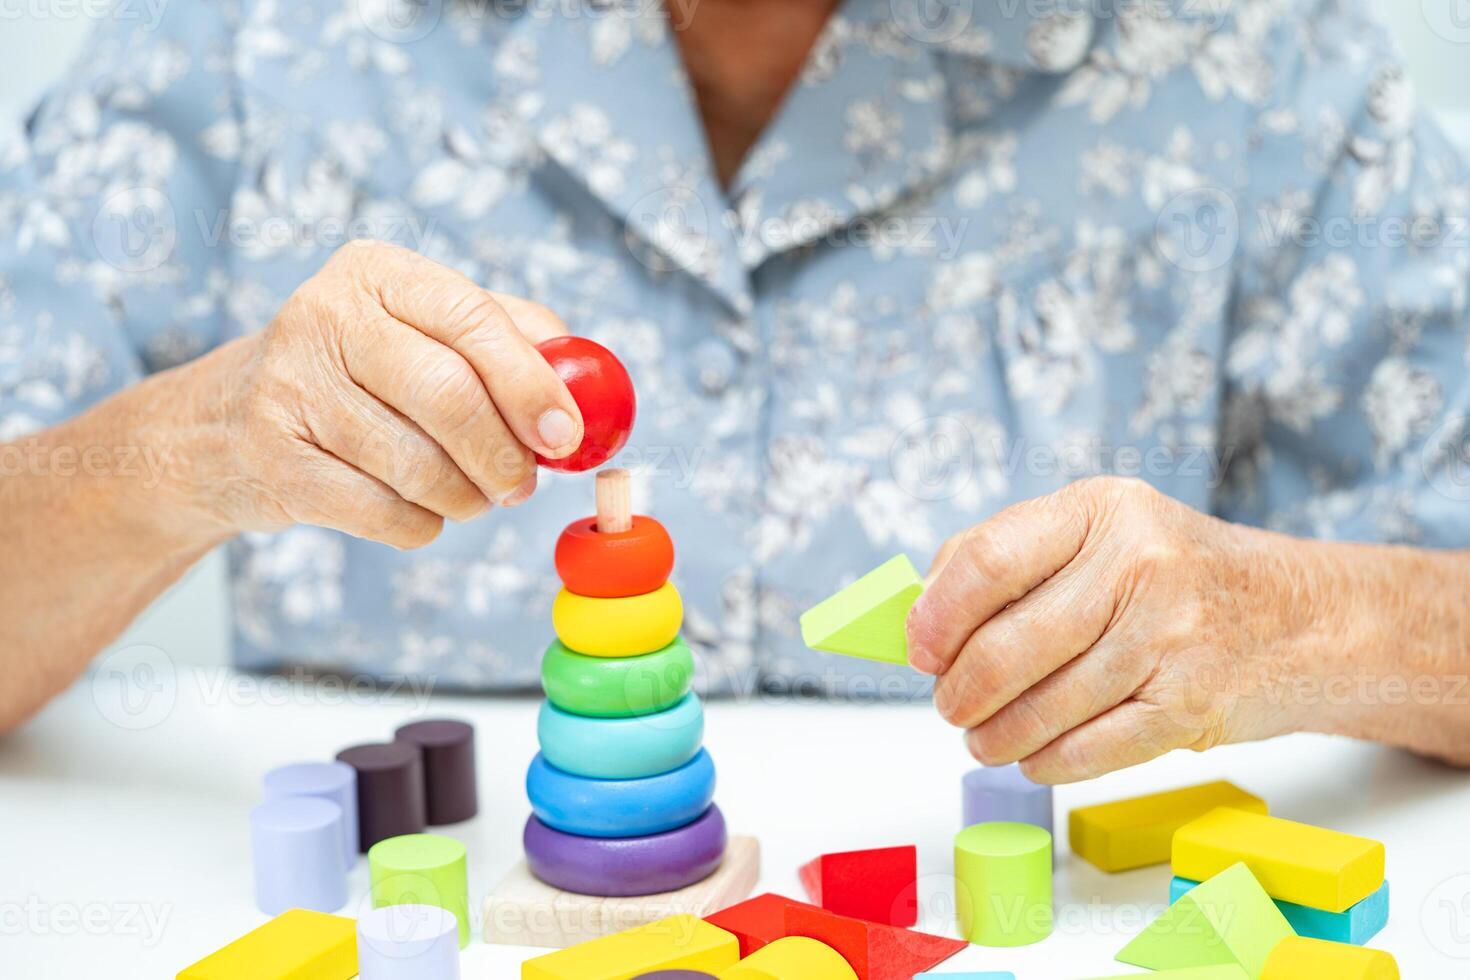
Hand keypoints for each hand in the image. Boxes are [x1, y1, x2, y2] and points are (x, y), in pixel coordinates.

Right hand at [180, 240, 583, 548]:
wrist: (225, 425)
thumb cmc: (360, 374)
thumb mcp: (425, 329)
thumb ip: (511, 340)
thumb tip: (586, 384)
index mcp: (378, 271)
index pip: (472, 319)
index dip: (530, 384)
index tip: (564, 436)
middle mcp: (325, 314)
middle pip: (448, 395)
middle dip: (503, 455)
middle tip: (522, 485)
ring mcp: (289, 386)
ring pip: (418, 465)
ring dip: (465, 497)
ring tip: (470, 494)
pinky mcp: (273, 459)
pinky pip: (383, 513)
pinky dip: (420, 524)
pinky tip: (416, 507)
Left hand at [905, 477, 1324, 782]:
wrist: (1305, 618)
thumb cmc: (1178, 577)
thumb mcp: (1103, 532)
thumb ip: (1011, 558)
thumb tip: (923, 615)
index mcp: (1101, 509)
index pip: (987, 561)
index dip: (936, 616)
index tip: (920, 649)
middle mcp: (1139, 563)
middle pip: (1007, 646)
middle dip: (960, 691)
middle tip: (949, 705)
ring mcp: (1171, 636)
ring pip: (1044, 709)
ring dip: (995, 737)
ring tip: (984, 738)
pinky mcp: (1192, 704)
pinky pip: (1090, 750)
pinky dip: (1046, 762)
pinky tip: (1034, 757)